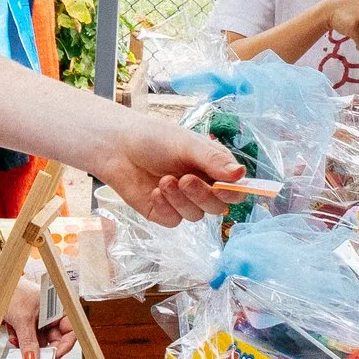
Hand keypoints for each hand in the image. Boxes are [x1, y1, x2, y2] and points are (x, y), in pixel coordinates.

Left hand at [0, 262, 76, 358]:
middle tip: (33, 357)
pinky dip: (20, 340)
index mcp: (57, 308)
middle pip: (54, 340)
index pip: (70, 331)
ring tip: (17, 341)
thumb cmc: (12, 290)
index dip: (65, 345)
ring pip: (39, 342)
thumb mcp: (22, 319)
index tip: (54, 356)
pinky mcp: (28, 325)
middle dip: (42, 349)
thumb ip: (28, 341)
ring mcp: (39, 321)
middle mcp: (50, 316)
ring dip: (27, 345)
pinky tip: (13, 335)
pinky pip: (28, 340)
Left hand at [97, 120, 240, 224]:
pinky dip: (164, 207)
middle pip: (217, 207)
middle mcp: (202, 187)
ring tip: (164, 180)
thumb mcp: (187, 144)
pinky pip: (173, 220)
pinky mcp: (164, 213)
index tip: (222, 187)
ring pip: (195, 215)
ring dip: (180, 199)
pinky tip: (153, 192)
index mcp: (214, 168)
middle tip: (185, 179)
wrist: (117, 147)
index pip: (235, 189)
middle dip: (202, 195)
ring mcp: (183, 202)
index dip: (233, 192)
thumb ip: (213, 160)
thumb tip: (240, 174)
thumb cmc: (154, 138)